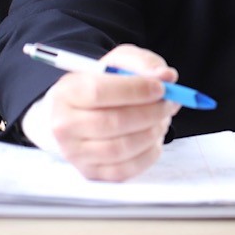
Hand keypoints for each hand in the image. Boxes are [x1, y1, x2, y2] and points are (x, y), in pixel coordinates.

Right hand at [41, 44, 180, 180]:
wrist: (85, 112)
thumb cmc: (105, 85)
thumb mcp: (121, 62)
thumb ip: (144, 63)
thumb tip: (166, 76)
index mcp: (67, 92)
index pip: (99, 92)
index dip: (136, 90)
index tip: (161, 88)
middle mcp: (64, 126)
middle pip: (112, 122)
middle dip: (151, 112)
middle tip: (170, 103)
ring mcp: (75, 153)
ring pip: (120, 148)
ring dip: (152, 132)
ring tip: (162, 119)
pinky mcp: (90, 172)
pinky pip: (125, 170)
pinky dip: (149, 153)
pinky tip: (154, 137)